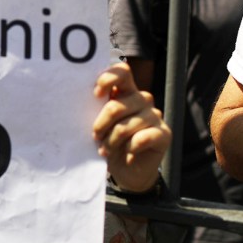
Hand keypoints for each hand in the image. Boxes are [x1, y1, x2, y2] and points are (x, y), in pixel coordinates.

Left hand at [92, 63, 170, 192]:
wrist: (126, 171)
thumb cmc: (108, 142)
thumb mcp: (99, 124)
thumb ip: (94, 108)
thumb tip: (78, 99)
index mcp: (125, 90)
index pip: (122, 72)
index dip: (108, 79)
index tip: (95, 95)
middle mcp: (141, 99)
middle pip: (116, 105)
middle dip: (101, 125)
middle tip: (95, 137)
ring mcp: (154, 115)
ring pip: (126, 125)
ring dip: (111, 141)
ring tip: (105, 150)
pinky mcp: (164, 133)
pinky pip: (142, 138)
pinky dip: (129, 149)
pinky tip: (127, 154)